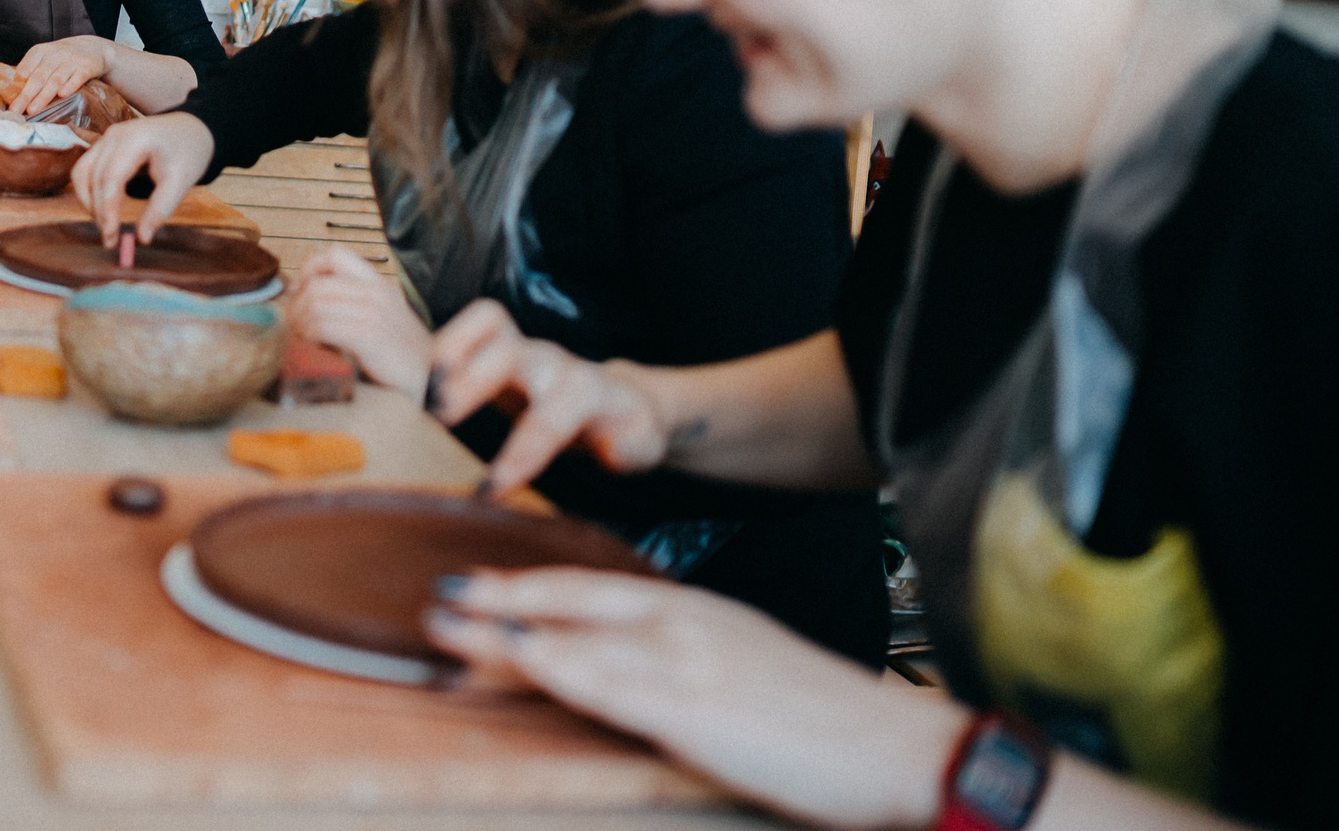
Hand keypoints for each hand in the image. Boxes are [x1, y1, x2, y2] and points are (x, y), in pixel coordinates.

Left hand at [11, 35, 114, 115]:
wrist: (95, 48)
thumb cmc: (64, 59)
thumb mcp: (46, 59)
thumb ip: (32, 73)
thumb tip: (13, 96)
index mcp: (40, 51)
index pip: (25, 70)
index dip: (16, 87)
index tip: (9, 103)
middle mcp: (55, 53)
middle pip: (38, 76)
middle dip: (26, 95)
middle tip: (16, 110)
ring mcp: (72, 59)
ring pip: (56, 79)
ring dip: (43, 95)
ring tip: (33, 110)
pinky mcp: (88, 66)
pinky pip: (78, 77)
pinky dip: (70, 85)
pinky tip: (63, 95)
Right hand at [70, 112, 213, 241]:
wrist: (190, 128)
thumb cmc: (188, 152)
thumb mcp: (182, 180)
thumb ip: (161, 208)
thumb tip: (142, 238)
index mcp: (135, 138)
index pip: (110, 177)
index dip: (107, 209)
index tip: (112, 237)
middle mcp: (114, 135)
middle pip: (92, 177)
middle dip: (98, 212)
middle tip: (111, 241)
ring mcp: (105, 138)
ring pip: (81, 173)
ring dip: (88, 202)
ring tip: (106, 226)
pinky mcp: (103, 146)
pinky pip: (85, 170)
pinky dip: (89, 192)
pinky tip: (103, 210)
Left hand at [288, 245, 430, 400]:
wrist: (432, 381)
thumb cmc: (402, 358)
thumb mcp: (381, 321)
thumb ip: (353, 307)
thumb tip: (309, 304)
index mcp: (379, 284)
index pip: (335, 254)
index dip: (308, 269)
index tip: (298, 291)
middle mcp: (376, 292)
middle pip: (317, 283)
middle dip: (295, 305)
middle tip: (292, 325)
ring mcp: (374, 312)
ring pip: (314, 303)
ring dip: (299, 324)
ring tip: (300, 340)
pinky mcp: (369, 335)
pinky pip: (322, 326)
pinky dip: (308, 337)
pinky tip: (311, 348)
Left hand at [424, 572, 963, 829]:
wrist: (899, 749)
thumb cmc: (825, 724)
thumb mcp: (745, 673)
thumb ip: (683, 667)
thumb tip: (626, 677)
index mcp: (696, 611)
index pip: (593, 588)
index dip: (530, 588)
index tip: (480, 589)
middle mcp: (683, 621)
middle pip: (569, 599)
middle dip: (500, 598)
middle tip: (439, 598)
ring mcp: (685, 659)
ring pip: (573, 636)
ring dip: (501, 633)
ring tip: (444, 630)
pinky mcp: (694, 707)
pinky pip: (605, 680)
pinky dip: (551, 665)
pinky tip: (512, 659)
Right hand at [430, 300, 671, 495]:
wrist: (622, 397)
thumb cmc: (625, 429)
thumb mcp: (639, 446)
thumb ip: (628, 448)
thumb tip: (608, 447)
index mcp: (584, 390)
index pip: (551, 417)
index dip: (520, 451)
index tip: (489, 489)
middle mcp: (549, 360)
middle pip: (509, 355)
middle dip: (469, 384)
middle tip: (432, 420)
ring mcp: (522, 348)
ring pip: (487, 323)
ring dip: (446, 352)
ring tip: (412, 394)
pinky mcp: (496, 347)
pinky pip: (469, 327)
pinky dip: (437, 349)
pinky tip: (411, 385)